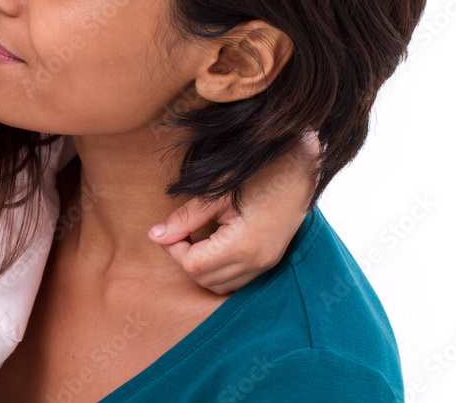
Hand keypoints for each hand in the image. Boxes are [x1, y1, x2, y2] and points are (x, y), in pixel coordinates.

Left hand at [148, 133, 318, 293]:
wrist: (300, 170)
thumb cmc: (258, 175)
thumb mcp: (215, 194)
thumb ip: (185, 218)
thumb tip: (155, 236)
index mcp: (243, 245)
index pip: (193, 266)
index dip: (174, 249)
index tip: (170, 230)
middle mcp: (256, 262)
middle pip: (204, 280)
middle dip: (185, 259)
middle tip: (179, 232)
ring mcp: (266, 264)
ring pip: (220, 285)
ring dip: (201, 268)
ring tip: (197, 237)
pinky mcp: (270, 261)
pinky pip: (236, 280)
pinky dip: (219, 269)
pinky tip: (214, 245)